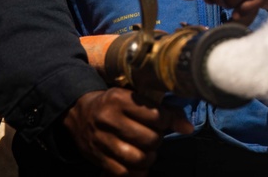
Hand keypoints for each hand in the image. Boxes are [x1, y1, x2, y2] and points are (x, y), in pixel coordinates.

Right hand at [62, 88, 192, 176]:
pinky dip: (136, 171)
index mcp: (119, 99)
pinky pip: (123, 172)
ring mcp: (101, 140)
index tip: (164, 121)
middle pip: (149, 138)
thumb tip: (188, 128)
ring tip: (148, 151)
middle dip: (157, 140)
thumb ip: (164, 110)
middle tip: (154, 136)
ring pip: (138, 157)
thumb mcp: (135, 98)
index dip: (166, 120)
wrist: (79, 113)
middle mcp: (108, 118)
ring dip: (149, 157)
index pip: (155, 114)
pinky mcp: (97, 157)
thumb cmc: (115, 104)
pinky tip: (138, 163)